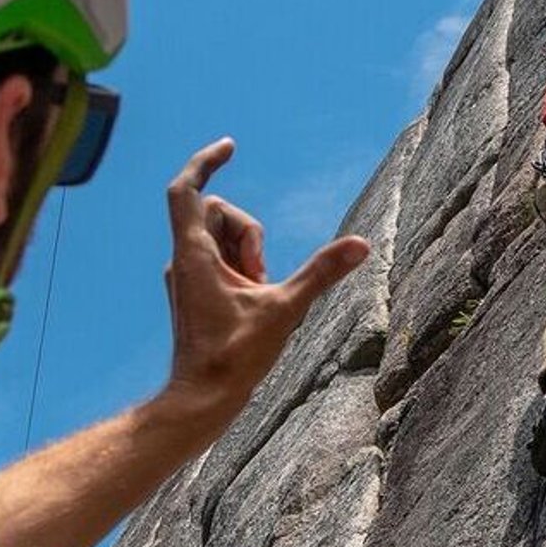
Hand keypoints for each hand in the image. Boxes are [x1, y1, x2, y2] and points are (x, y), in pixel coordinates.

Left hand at [161, 138, 369, 422]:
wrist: (201, 400)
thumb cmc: (234, 358)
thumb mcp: (285, 309)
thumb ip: (322, 273)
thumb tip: (362, 245)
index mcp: (193, 254)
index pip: (186, 190)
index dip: (205, 161)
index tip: (230, 146)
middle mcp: (183, 260)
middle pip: (217, 212)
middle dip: (249, 234)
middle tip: (261, 277)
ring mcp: (185, 277)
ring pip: (220, 238)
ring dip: (246, 255)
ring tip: (257, 294)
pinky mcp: (192, 294)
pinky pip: (218, 262)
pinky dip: (240, 270)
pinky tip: (251, 301)